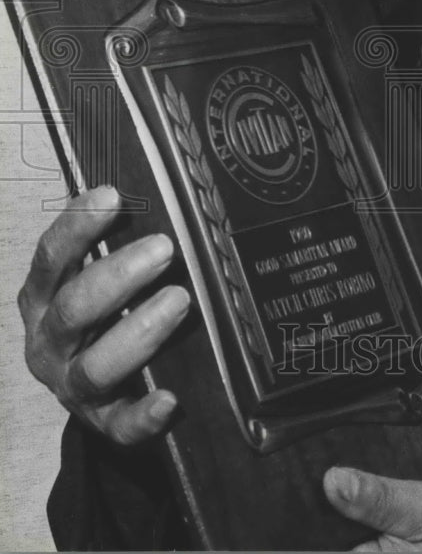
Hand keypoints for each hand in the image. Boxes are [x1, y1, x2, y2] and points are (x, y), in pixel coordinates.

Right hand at [18, 185, 190, 444]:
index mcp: (42, 299)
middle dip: (117, 275)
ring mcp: (72, 385)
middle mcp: (49, 342)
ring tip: (179, 299)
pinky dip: (143, 415)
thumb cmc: (97, 315)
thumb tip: (151, 195)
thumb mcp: (89, 278)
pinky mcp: (103, 421)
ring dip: (137, 331)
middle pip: (74, 308)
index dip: (78, 225)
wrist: (89, 389)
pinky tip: (169, 400)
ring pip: (95, 366)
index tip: (113, 195)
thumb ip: (110, 245)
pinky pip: (120, 425)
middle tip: (164, 248)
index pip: (51, 257)